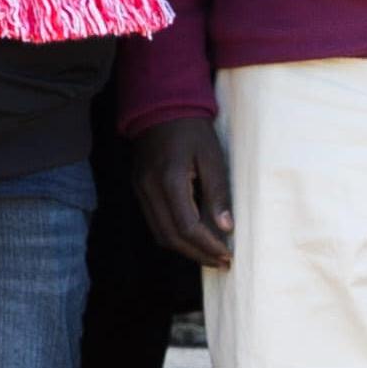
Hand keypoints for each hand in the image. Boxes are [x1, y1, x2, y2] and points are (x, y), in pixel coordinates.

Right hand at [133, 119, 234, 270]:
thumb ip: (218, 193)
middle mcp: (150, 189)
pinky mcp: (139, 188)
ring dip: (185, 249)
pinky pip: (154, 222)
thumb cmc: (192, 129)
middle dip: (197, 254)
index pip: (187, 227)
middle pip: (170, 237)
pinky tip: (193, 237)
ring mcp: (140, 189)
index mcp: (170, 180)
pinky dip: (173, 236)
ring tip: (209, 254)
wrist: (161, 105)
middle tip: (221, 262)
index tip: (227, 255)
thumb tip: (227, 228)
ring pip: (160, 234)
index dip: (207, 246)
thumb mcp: (212, 157)